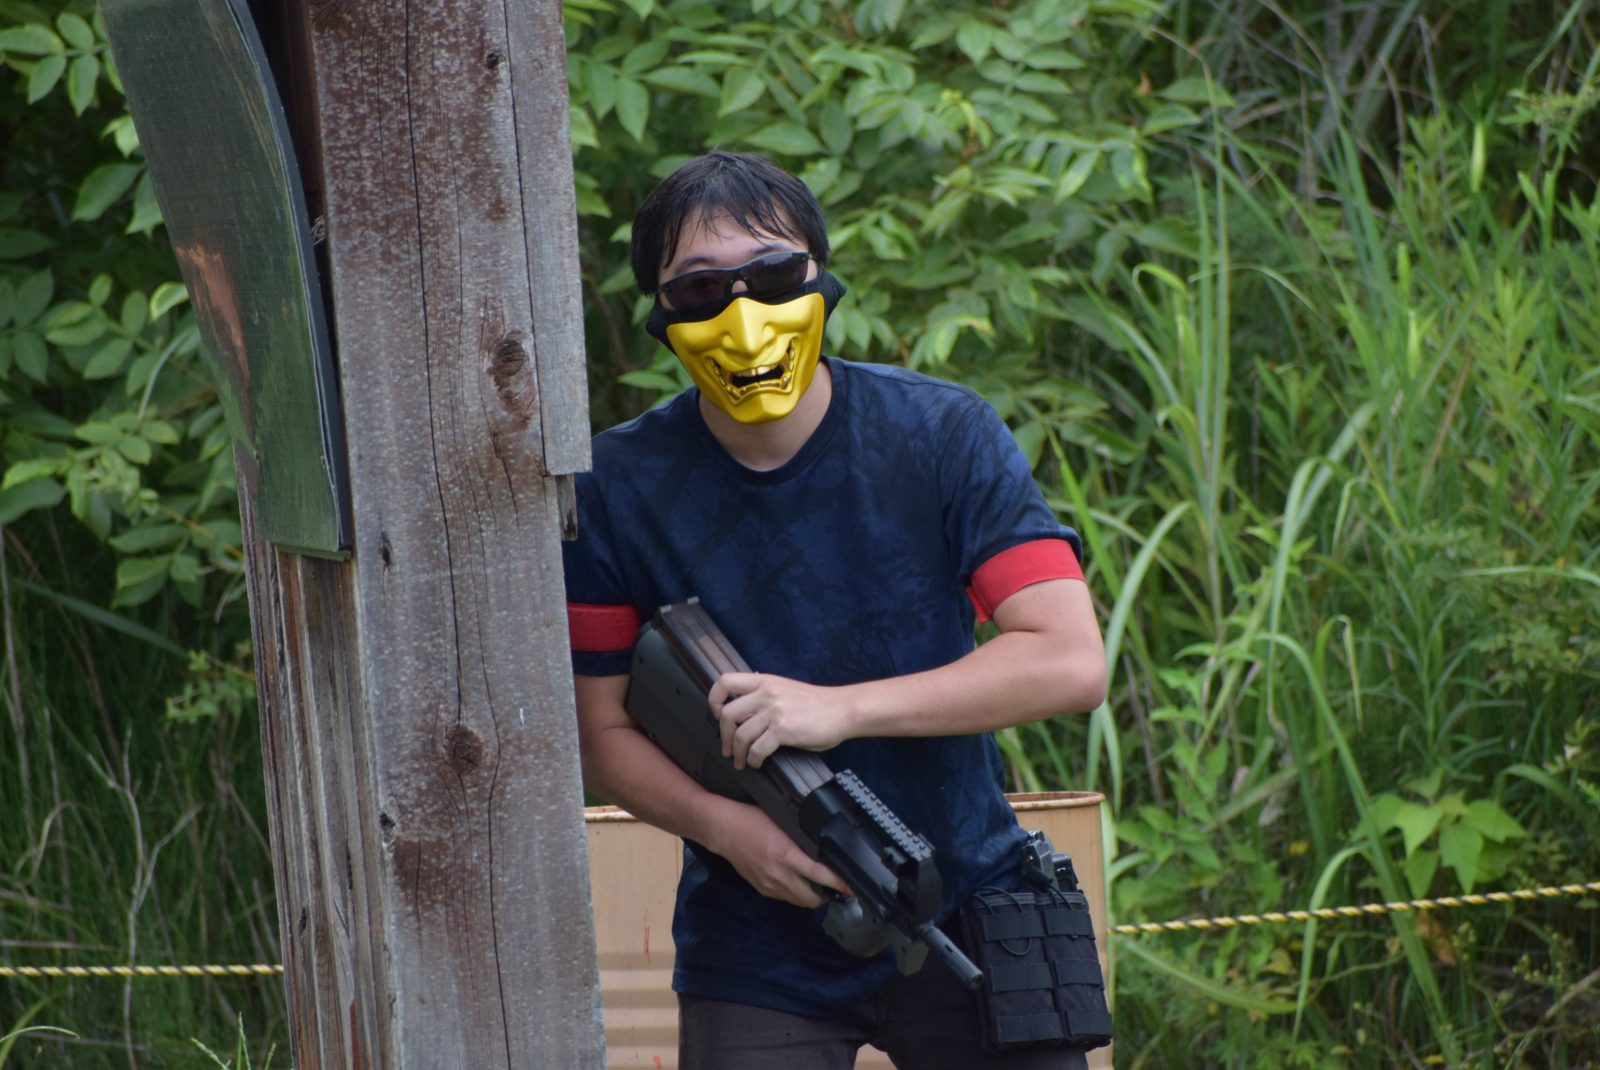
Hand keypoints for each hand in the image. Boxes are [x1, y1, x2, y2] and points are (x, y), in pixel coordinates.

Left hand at [709, 672, 851, 768]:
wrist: (844, 710)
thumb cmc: (817, 704)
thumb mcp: (786, 690)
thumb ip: (765, 696)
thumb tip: (744, 714)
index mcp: (764, 681)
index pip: (724, 681)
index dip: (714, 700)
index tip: (718, 715)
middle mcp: (766, 693)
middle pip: (726, 714)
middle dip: (723, 735)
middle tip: (728, 749)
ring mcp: (774, 711)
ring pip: (740, 735)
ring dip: (739, 754)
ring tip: (743, 762)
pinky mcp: (784, 729)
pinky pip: (757, 749)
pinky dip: (754, 760)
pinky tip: (759, 763)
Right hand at [709, 802, 852, 907]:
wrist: (723, 830)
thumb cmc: (752, 820)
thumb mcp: (783, 823)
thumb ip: (802, 838)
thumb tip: (823, 847)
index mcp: (786, 855)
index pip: (821, 875)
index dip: (840, 883)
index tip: (853, 886)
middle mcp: (779, 875)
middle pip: (813, 899)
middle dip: (828, 895)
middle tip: (836, 886)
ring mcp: (770, 886)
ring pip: (800, 902)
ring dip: (811, 896)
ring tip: (818, 884)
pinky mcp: (762, 890)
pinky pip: (785, 899)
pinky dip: (795, 894)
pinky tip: (796, 881)